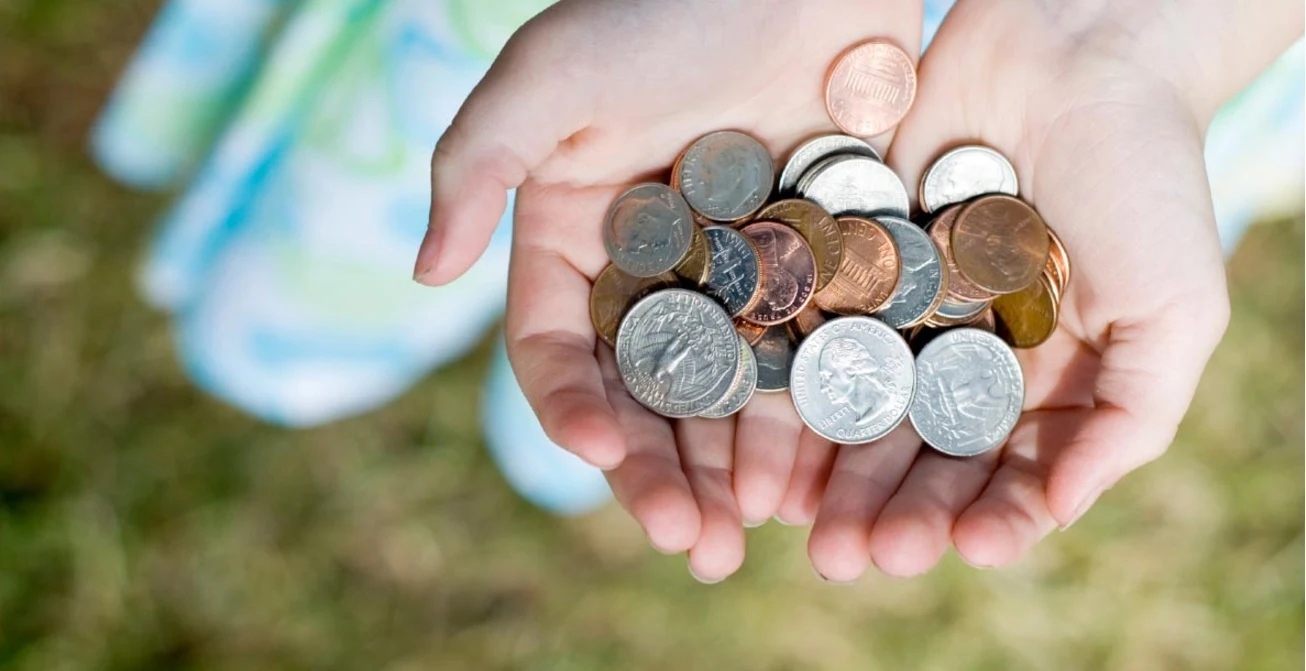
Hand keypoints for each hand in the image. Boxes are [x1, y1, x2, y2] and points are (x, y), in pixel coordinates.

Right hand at [414, 0, 923, 580]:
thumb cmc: (657, 7)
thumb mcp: (544, 80)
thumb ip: (473, 171)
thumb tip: (424, 276)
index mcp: (576, 239)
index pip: (558, 348)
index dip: (571, 407)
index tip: (603, 453)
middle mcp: (653, 272)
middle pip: (647, 394)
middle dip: (660, 472)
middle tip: (687, 545)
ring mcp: (739, 275)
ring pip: (731, 393)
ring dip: (737, 467)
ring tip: (754, 535)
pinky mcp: (818, 264)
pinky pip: (813, 353)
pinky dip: (816, 414)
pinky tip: (828, 472)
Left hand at [799, 0, 1231, 580]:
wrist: (1075, 50)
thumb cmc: (1144, 175)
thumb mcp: (1174, 308)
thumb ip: (1132, 416)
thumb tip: (1061, 510)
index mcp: (1042, 379)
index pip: (1006, 472)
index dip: (986, 517)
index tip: (964, 547)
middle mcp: (962, 355)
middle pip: (918, 452)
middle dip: (889, 509)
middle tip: (854, 559)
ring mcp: (900, 309)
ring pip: (853, 405)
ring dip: (826, 469)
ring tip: (796, 522)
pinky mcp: (844, 259)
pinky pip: (809, 330)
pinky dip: (784, 381)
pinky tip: (760, 432)